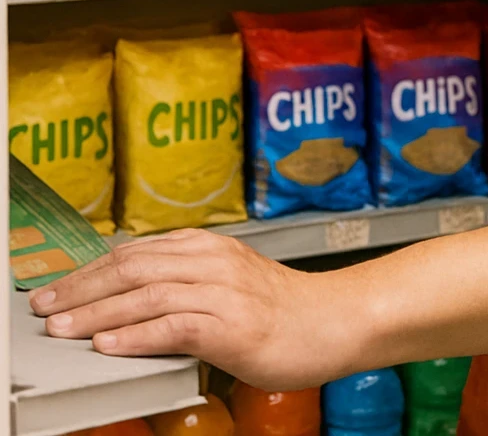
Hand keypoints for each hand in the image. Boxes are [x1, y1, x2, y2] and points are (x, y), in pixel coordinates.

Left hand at [29, 229, 352, 388]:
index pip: (135, 252)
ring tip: (63, 328)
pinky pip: (174, 325)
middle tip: (46, 306)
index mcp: (208, 248)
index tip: (58, 287)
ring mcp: (222, 290)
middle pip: (132, 267)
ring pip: (146, 294)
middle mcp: (211, 261)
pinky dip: (137, 335)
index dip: (90, 269)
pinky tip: (110, 346)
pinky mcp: (231, 324)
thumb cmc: (285, 311)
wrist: (335, 320)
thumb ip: (187, 287)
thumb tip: (135, 306)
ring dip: (97, 313)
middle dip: (82, 287)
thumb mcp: (230, 286)